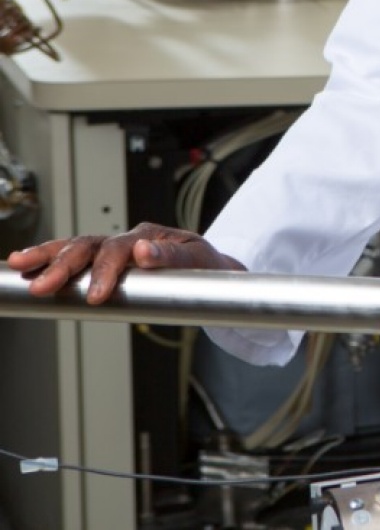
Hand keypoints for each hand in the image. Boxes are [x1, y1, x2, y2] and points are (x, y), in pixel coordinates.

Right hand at [6, 223, 244, 303]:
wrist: (208, 268)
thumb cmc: (203, 265)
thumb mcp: (198, 259)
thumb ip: (173, 257)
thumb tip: (144, 250)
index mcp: (149, 235)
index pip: (121, 248)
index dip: (106, 270)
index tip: (96, 294)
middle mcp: (127, 239)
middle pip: (89, 245)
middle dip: (64, 265)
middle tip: (44, 286)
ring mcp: (113, 249)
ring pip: (75, 246)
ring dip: (47, 256)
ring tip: (20, 264)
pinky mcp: (104, 262)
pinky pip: (74, 258)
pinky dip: (50, 260)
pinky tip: (26, 266)